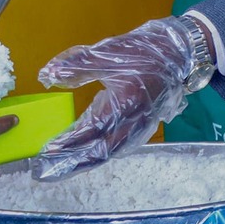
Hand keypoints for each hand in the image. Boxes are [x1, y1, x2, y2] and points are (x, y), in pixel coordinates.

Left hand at [33, 17, 214, 179]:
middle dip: (72, 163)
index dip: (68, 142)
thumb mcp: (108, 52)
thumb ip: (76, 64)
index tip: (46, 150)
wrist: (179, 53)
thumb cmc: (145, 51)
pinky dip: (100, 154)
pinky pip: (119, 147)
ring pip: (110, 152)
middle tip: (44, 172)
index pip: (91, 130)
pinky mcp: (144, 126)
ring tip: (60, 168)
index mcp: (126, 103)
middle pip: (100, 151)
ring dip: (85, 162)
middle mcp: (135, 120)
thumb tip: (47, 75)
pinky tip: (88, 155)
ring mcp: (142, 126)